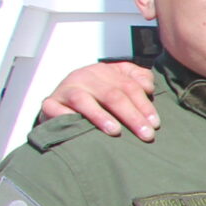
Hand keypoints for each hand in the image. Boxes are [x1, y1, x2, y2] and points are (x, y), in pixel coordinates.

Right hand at [39, 61, 158, 140]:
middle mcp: (84, 77)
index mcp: (104, 71)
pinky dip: (67, 118)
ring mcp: (65, 90)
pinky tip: (79, 129)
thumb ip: (137, 79)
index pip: (129, 86)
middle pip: (111, 95)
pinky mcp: (50, 104)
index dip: (144, 104)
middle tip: (146, 134)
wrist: (62, 101)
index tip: (155, 123)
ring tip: (115, 131)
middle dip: (131, 116)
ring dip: (101, 117)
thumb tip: (148, 86)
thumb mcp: (119, 82)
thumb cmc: (97, 95)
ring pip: (84, 101)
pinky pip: (56, 110)